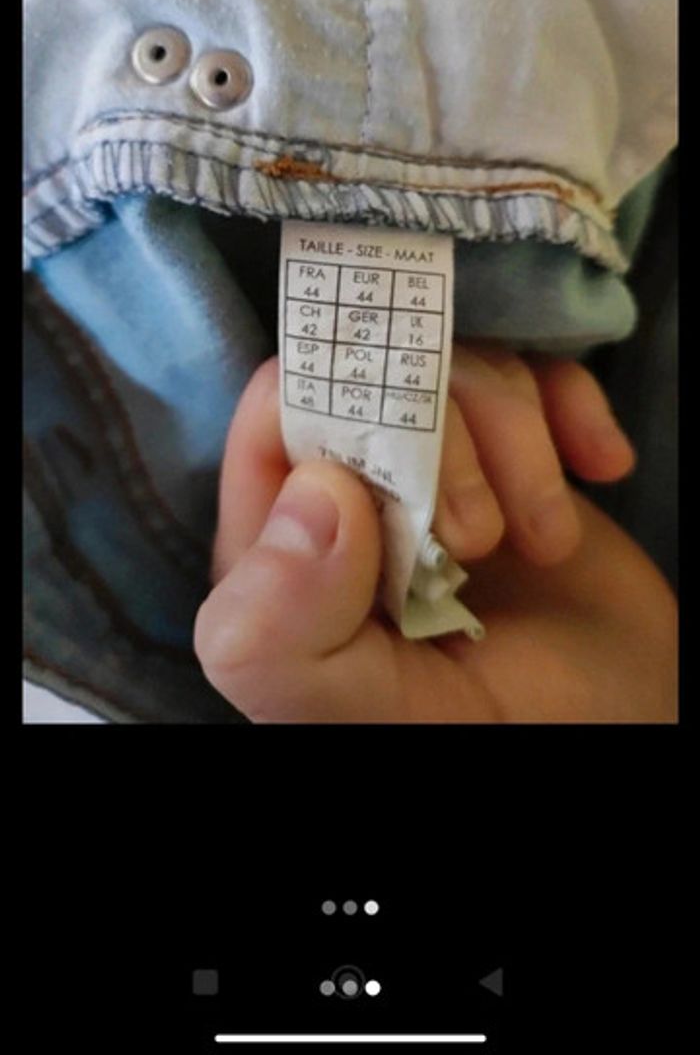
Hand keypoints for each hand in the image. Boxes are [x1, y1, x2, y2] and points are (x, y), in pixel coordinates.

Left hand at [194, 354, 676, 721]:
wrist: (629, 722)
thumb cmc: (492, 732)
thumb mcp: (363, 708)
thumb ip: (288, 630)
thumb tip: (314, 491)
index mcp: (285, 551)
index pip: (275, 416)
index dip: (340, 423)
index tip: (401, 488)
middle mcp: (354, 496)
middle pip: (379, 376)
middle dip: (443, 448)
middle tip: (481, 542)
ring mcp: (440, 465)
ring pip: (459, 367)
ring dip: (520, 443)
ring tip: (548, 541)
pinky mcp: (518, 448)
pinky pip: (533, 367)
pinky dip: (574, 406)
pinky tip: (602, 464)